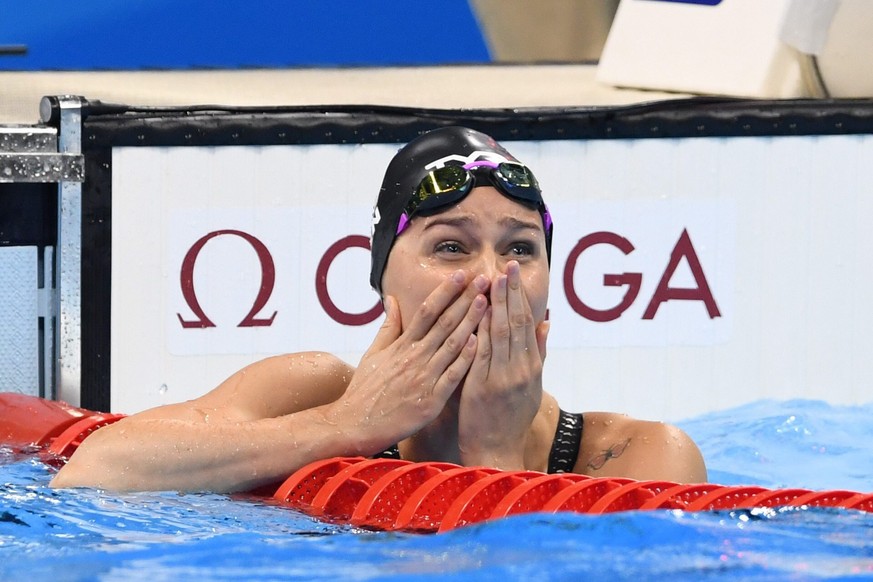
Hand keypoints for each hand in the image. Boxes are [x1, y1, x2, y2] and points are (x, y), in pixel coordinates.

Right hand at [323, 270, 489, 454]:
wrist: (356, 424)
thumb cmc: (365, 390)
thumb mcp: (373, 354)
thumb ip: (388, 326)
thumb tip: (392, 299)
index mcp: (402, 345)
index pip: (427, 311)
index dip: (445, 291)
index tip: (461, 274)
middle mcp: (414, 357)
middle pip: (445, 322)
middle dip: (466, 299)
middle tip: (484, 279)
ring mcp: (424, 378)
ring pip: (452, 345)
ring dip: (471, 322)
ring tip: (488, 303)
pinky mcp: (431, 400)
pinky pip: (452, 376)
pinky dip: (465, 358)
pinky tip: (479, 342)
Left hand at [458, 261, 548, 468]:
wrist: (497, 451)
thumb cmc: (511, 419)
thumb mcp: (532, 385)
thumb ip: (538, 353)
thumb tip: (546, 322)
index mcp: (531, 367)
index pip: (526, 322)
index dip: (519, 295)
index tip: (512, 272)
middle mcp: (520, 369)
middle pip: (515, 323)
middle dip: (509, 292)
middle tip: (505, 265)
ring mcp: (501, 377)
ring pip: (499, 334)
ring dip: (495, 305)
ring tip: (491, 279)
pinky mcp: (482, 387)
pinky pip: (481, 353)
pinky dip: (480, 331)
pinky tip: (475, 313)